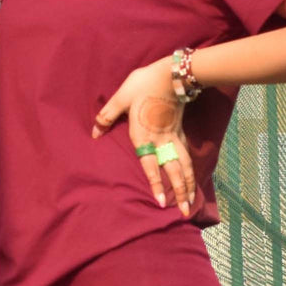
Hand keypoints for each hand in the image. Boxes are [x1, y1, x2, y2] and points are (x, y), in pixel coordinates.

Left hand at [91, 57, 196, 217]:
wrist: (172, 73)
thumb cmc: (144, 84)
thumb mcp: (121, 97)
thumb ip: (107, 115)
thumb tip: (95, 133)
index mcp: (144, 135)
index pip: (151, 165)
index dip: (156, 184)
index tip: (161, 202)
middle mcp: (161, 141)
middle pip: (174, 171)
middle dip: (180, 192)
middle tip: (185, 212)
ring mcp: (173, 137)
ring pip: (184, 165)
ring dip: (188, 184)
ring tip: (191, 201)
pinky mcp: (180, 132)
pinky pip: (186, 155)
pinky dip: (189, 170)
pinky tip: (190, 179)